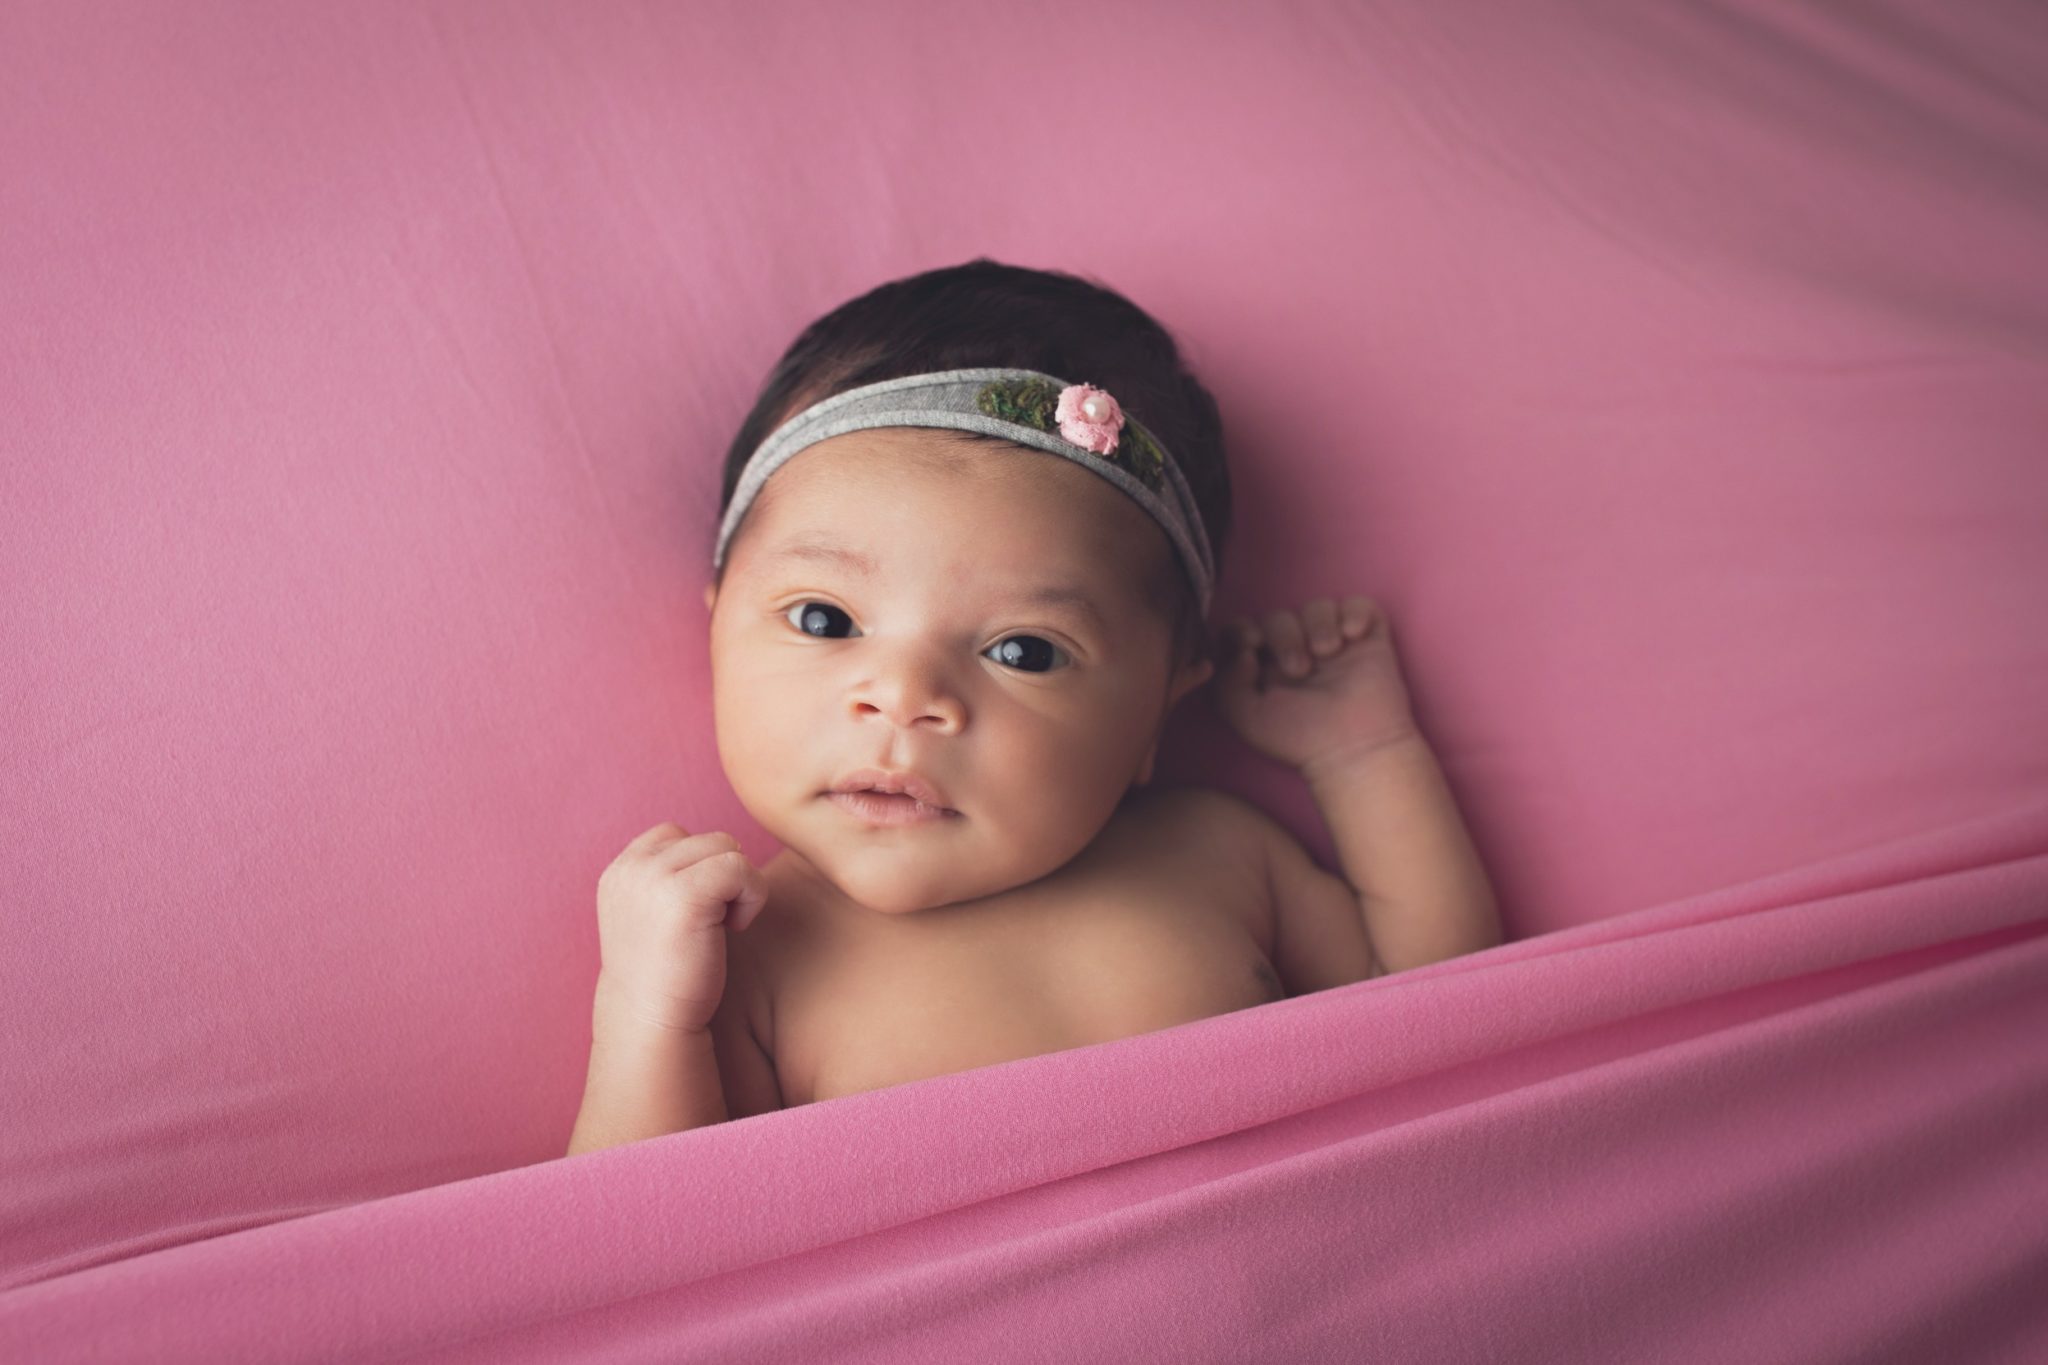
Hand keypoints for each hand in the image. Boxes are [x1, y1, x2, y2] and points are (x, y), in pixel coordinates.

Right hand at [592, 823, 767, 1034]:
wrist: (652, 1024)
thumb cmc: (666, 977)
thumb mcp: (651, 916)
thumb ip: (668, 879)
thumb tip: (724, 848)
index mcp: (619, 873)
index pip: (673, 834)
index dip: (699, 867)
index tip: (699, 911)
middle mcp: (631, 869)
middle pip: (707, 839)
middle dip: (722, 876)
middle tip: (716, 922)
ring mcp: (654, 878)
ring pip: (727, 847)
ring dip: (740, 885)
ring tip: (724, 924)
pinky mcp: (684, 894)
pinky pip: (741, 867)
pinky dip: (752, 895)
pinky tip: (735, 928)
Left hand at [1209, 595, 1419, 773]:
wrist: (1354, 748)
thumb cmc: (1300, 739)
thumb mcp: (1247, 717)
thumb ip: (1227, 682)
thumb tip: (1242, 650)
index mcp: (1265, 667)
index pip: (1244, 630)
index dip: (1243, 629)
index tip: (1252, 642)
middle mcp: (1298, 651)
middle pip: (1278, 615)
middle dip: (1284, 635)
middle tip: (1300, 669)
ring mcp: (1333, 643)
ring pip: (1317, 606)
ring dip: (1319, 624)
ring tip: (1328, 653)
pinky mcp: (1368, 639)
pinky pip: (1359, 604)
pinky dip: (1354, 612)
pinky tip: (1353, 636)